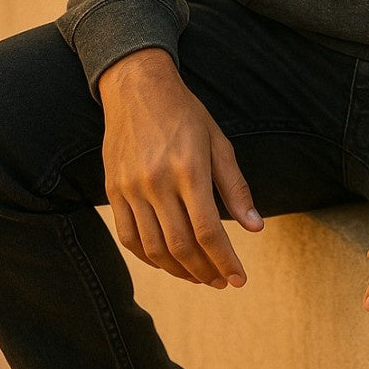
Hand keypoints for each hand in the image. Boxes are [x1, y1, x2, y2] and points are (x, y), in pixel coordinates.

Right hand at [99, 48, 262, 287]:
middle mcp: (157, 182)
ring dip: (179, 271)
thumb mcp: (218, 142)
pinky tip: (167, 263)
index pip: (208, 230)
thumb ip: (236, 187)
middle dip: (205, 271)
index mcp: (189, 168)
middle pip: (181, 245)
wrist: (137, 87)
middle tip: (222, 281)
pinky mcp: (113, 191)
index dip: (225, 260)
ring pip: (154, 248)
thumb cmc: (185, 112)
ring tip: (199, 277)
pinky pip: (128, 237)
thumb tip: (255, 228)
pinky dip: (149, 258)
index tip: (239, 278)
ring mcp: (131, 188)